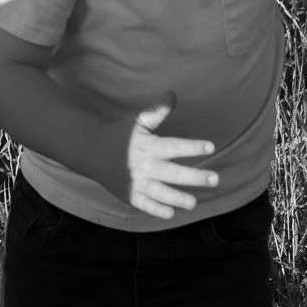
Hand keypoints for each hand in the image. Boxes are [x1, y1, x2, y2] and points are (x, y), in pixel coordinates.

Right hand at [111, 100, 217, 219]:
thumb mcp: (137, 121)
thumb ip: (157, 111)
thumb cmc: (119, 134)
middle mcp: (144, 165)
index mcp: (148, 146)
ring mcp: (136, 182)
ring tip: (194, 202)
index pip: (174, 146)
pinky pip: (145, 205)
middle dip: (195, 177)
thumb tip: (172, 93)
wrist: (91, 151)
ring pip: (161, 193)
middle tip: (215, 179)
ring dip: (178, 198)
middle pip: (173, 173)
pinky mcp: (130, 195)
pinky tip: (171, 212)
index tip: (211, 147)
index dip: (193, 147)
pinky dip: (156, 210)